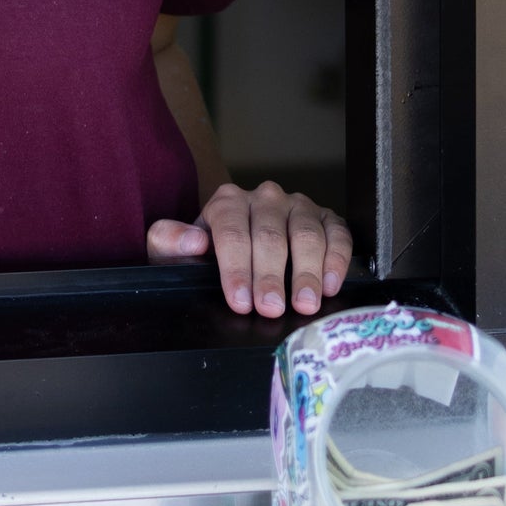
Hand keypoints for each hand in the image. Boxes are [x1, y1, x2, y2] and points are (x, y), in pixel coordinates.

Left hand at [146, 180, 352, 318]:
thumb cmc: (206, 254)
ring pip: (306, 233)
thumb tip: (192, 241)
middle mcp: (264, 198)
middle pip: (270, 235)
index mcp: (227, 201)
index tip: (241, 301)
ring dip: (306, 270)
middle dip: (270, 275)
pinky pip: (337, 233)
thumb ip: (168, 242)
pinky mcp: (325, 219)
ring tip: (304, 303)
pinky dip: (337, 258)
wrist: (235, 247)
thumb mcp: (175, 250)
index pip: (232, 231)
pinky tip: (330, 285)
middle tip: (272, 308)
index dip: (236, 268)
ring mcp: (297, 206)